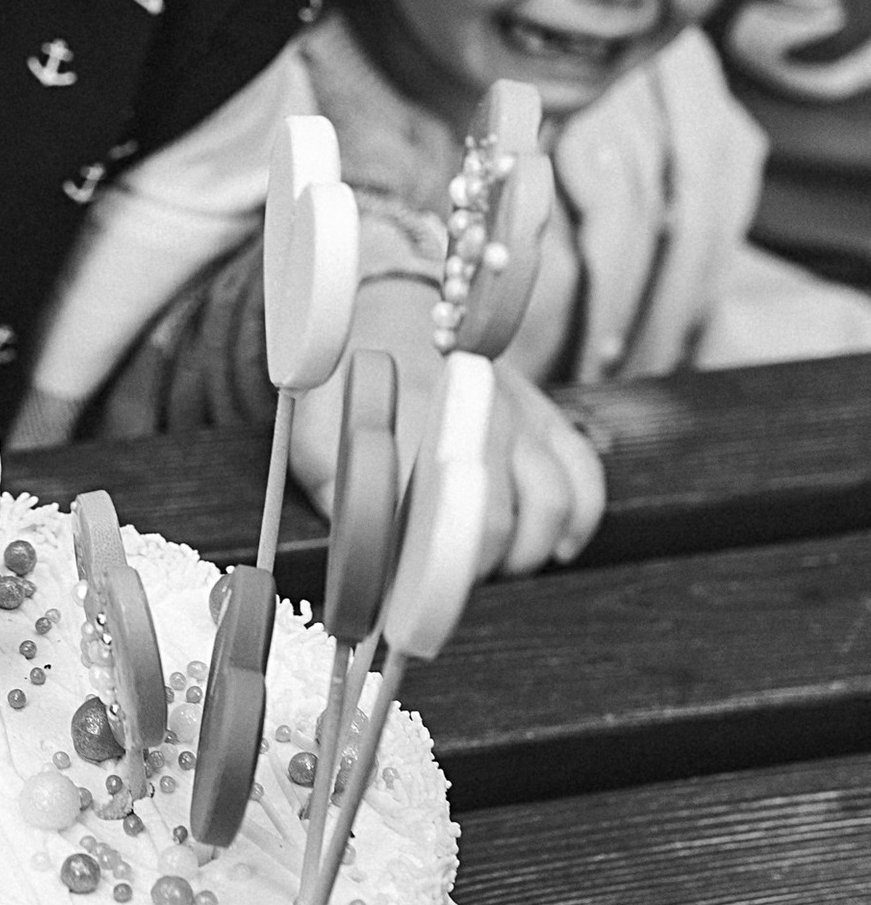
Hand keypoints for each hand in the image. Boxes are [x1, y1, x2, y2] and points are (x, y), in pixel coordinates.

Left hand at [292, 280, 602, 576]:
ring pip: (560, 502)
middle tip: (455, 580)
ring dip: (535, 549)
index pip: (462, 515)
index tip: (427, 594)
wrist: (387, 310)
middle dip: (490, 565)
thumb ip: (336, 491)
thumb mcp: (318, 433)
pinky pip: (586, 475)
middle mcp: (487, 418)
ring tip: (499, 565)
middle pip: (513, 519)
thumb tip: (360, 552)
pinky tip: (557, 548)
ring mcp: (524, 415)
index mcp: (428, 422)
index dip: (452, 569)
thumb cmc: (347, 384)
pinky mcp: (548, 415)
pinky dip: (581, 519)